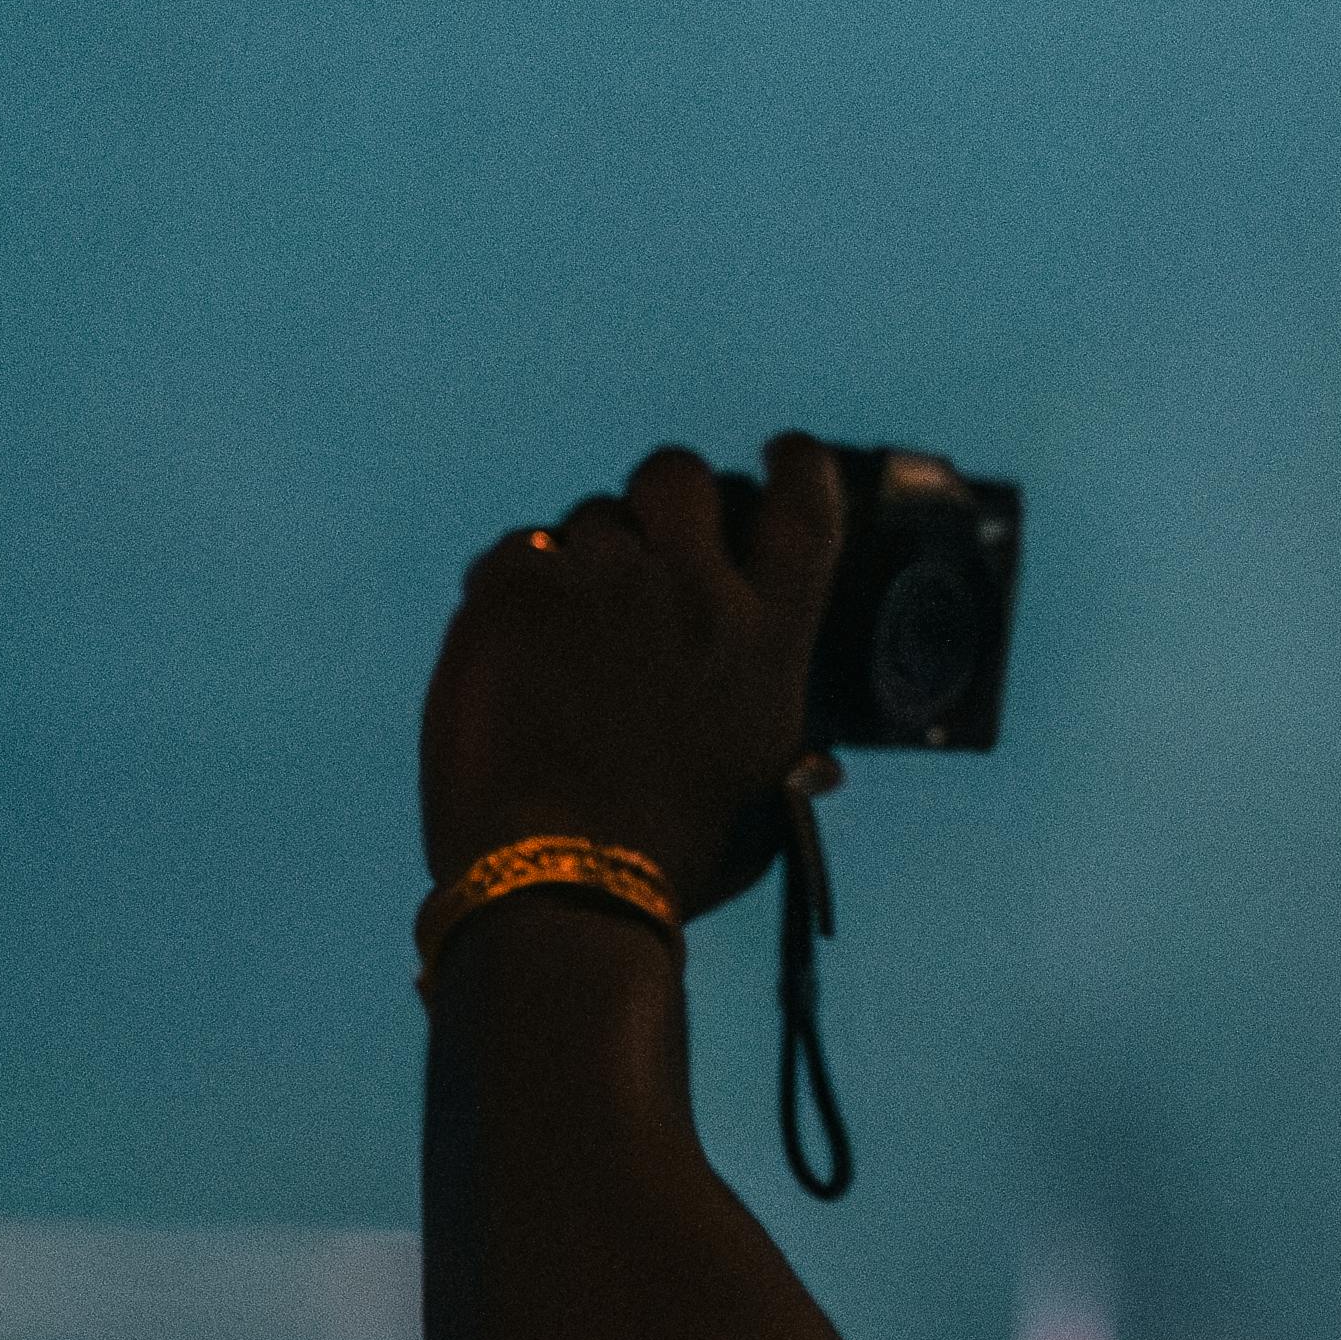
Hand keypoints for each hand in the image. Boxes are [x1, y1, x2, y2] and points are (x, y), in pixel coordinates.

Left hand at [422, 435, 846, 915]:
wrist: (558, 883)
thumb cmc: (671, 861)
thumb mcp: (763, 799)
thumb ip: (790, 752)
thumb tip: (826, 766)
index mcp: (770, 637)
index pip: (803, 505)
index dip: (793, 467)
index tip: (779, 456)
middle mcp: (694, 590)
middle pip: (680, 475)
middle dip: (666, 499)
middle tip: (649, 544)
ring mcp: (601, 582)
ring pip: (592, 517)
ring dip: (589, 560)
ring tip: (574, 638)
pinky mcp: (514, 591)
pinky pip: (520, 551)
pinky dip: (521, 589)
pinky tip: (520, 650)